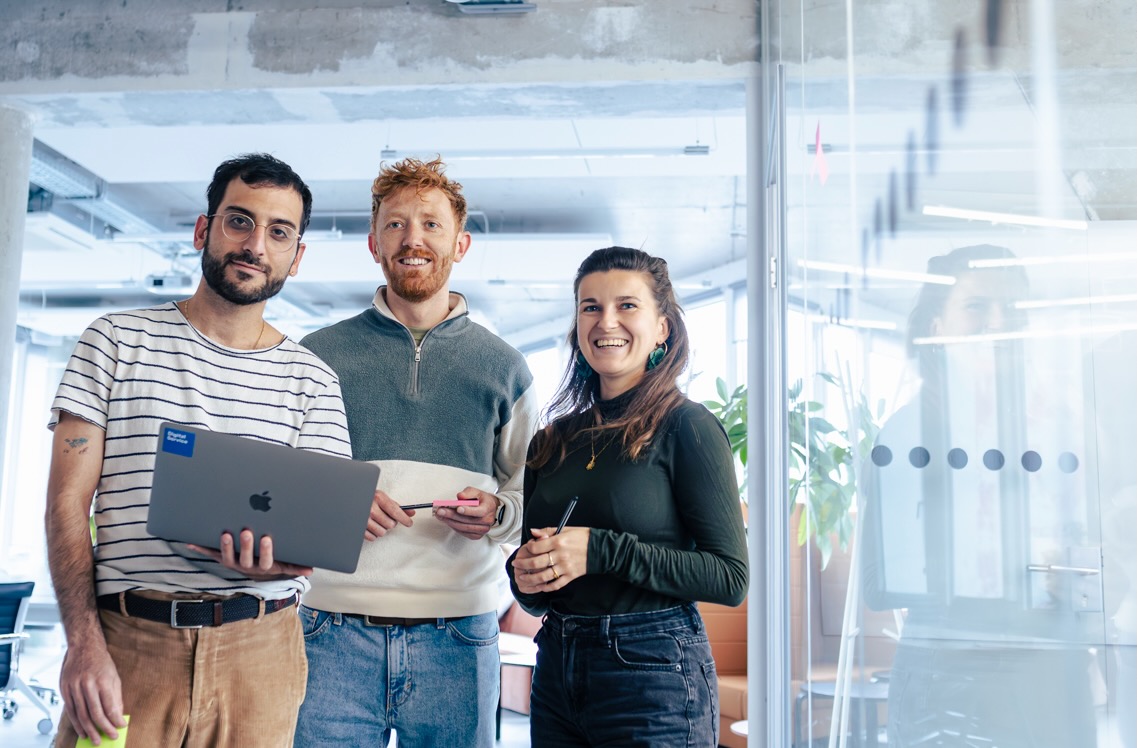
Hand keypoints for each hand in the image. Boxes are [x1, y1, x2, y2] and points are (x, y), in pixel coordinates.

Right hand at [58, 640, 125, 743]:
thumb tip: (117, 715)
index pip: (110, 706)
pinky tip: (82, 730)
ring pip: (81, 715)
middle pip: (95, 713)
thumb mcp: (114, 676)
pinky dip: (76, 723)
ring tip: (95, 739)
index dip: (115, 720)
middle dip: (103, 728)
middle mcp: (87, 684)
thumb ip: (115, 696)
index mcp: (103, 680)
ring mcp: (74, 687)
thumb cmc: (101, 661)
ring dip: (89, 730)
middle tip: (109, 737)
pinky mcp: (64, 689)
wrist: (83, 647)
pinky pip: (70, 711)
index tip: (120, 727)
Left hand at [188, 531, 312, 579]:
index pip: (266, 560)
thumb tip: (311, 569)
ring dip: (225, 546)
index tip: (268, 538)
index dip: (266, 551)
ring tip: (225, 533)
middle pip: (245, 558)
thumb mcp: (286, 566)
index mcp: (264, 566)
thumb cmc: (273, 562)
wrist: (256, 572)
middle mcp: (247, 566)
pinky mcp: (221, 558)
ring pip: (227, 557)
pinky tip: (191, 540)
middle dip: (245, 545)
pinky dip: (200, 547)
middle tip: (246, 531)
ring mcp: (233, 563)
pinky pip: (210, 554)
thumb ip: (297, 566)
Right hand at [365, 489, 415, 539]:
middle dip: (390, 522)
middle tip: (385, 517)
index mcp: (378, 498)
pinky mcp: (360, 529)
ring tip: (377, 521)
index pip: (396, 512)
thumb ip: (396, 506)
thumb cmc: (368, 500)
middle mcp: (371, 509)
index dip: (404, 519)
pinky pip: (373, 538)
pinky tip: (371, 526)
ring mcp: (364, 520)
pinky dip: (373, 534)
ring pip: (382, 532)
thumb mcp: (382, 498)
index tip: (409, 523)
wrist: (353, 501)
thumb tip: (411, 513)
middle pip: (391, 524)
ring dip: (382, 529)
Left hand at [434, 488, 498, 540]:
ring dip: (451, 522)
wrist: (491, 509)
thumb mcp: (476, 492)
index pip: (479, 512)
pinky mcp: (477, 535)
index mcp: (488, 508)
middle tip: (441, 511)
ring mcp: (482, 530)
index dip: (468, 511)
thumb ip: (468, 493)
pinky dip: (454, 527)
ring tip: (441, 516)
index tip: (458, 508)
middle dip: (452, 515)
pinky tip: (448, 521)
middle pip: (468, 521)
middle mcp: (487, 521)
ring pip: (464, 528)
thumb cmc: (482, 500)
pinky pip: (464, 533)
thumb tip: (460, 496)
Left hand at [512, 526, 588, 593]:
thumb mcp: (566, 529)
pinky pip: (555, 584)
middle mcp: (560, 555)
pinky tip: (539, 586)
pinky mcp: (571, 576)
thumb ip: (548, 531)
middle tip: (516, 564)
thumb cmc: (583, 537)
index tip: (524, 549)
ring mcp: (565, 568)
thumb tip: (533, 532)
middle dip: (523, 564)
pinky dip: (546, 587)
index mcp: (558, 541)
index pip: (536, 547)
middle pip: (536, 563)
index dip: (527, 548)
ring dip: (530, 578)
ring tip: (522, 577)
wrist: (602, 549)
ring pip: (543, 576)